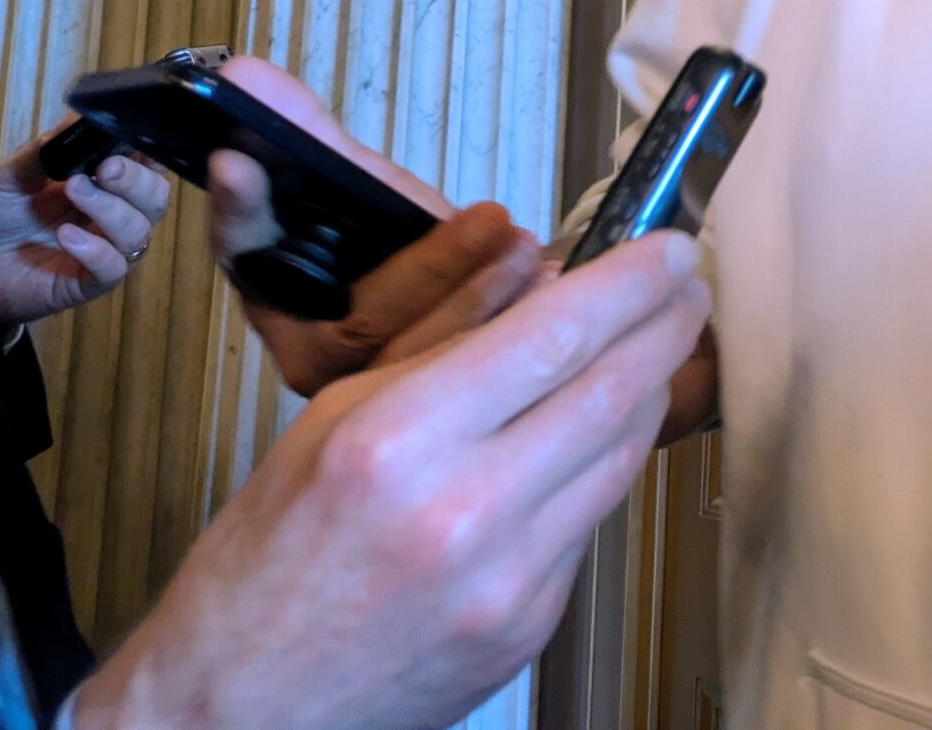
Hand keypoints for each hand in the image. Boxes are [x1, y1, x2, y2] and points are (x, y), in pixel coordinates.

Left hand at [0, 132, 171, 329]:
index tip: (134, 144)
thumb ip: (48, 149)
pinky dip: (95, 249)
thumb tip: (81, 116)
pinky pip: (113, 268)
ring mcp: (102, 249)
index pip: (146, 168)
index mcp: (100, 185)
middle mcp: (109, 216)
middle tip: (103, 168)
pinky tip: (65, 236)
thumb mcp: (12, 173)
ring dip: (111, 209)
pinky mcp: (87, 282)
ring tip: (73, 192)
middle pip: (155, 198)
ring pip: (139, 231)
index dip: (150, 156)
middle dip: (135, 180)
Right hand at [69, 231, 709, 729]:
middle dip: (667, 325)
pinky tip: (595, 435)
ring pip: (621, 455)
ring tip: (657, 346)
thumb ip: (446, 343)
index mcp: (401, 440)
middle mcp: (464, 509)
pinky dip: (603, 467)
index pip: (556, 334)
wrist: (243, 708)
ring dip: (651, 390)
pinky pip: (592, 522)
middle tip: (687, 287)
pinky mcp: (531, 624)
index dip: (632, 280)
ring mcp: (508, 577)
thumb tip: (541, 273)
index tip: (671, 247)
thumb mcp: (332, 418)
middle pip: (614, 389)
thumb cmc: (271, 560)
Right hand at [206, 57, 546, 393]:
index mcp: (273, 291)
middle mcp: (313, 350)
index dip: (240, 210)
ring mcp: (371, 388)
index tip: (240, 162)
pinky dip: (515, 325)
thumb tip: (244, 73)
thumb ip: (307, 133)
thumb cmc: (388, 241)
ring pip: (422, 353)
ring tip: (526, 248)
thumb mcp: (352, 183)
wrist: (450, 297)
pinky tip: (550, 287)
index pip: (243, 251)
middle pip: (358, 320)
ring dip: (483, 297)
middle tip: (491, 220)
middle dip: (430, 268)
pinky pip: (471, 376)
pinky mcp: (431, 404)